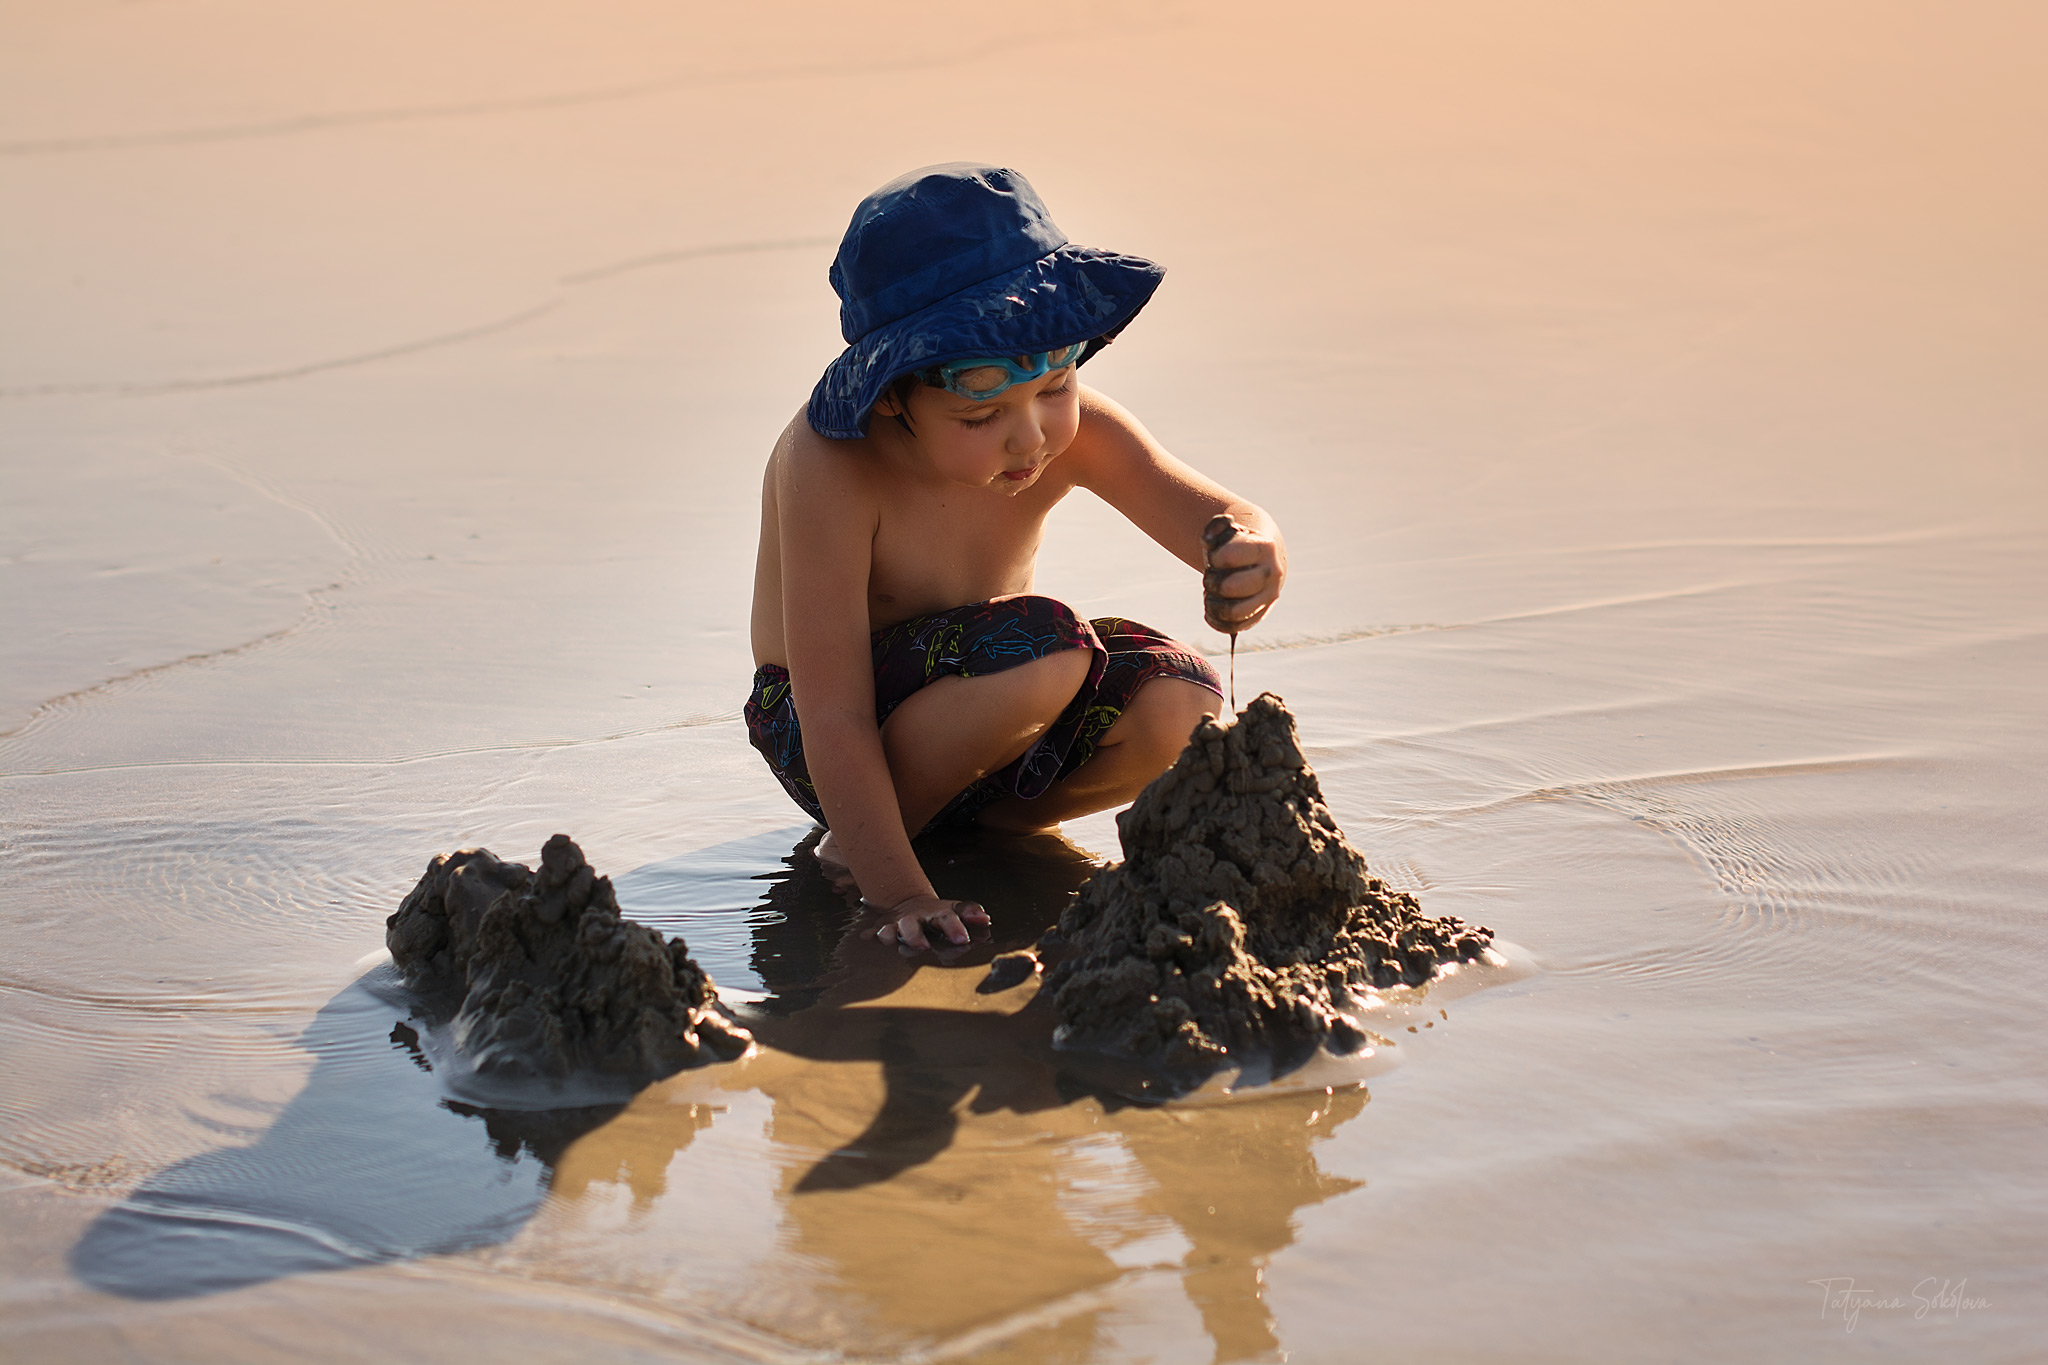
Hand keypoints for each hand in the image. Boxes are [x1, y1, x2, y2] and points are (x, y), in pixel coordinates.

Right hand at [867, 893, 989, 950]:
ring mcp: (899, 924)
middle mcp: (916, 918)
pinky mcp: (884, 929)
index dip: (954, 928)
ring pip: (891, 928)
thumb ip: (971, 912)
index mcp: (937, 914)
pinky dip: (871, 934)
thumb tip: (985, 918)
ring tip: (887, 938)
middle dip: (915, 936)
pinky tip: (866, 937)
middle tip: (922, 947)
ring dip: (889, 934)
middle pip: (913, 926)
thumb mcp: (956, 910)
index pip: (947, 919)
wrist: (911, 904)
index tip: (962, 939)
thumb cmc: (939, 915)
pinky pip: (876, 932)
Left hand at [1202, 515, 1283, 633]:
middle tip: (1209, 577)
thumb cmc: (1237, 543)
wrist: (1261, 557)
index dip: (1214, 558)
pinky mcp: (1262, 613)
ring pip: (1235, 613)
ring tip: (1209, 595)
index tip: (1214, 557)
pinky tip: (1210, 611)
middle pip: (1231, 587)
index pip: (1230, 556)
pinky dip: (1217, 622)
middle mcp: (1271, 573)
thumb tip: (1207, 540)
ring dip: (1213, 605)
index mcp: (1263, 547)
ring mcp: (1269, 596)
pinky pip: (1236, 627)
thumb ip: (1214, 527)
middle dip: (1211, 582)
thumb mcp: (1227, 530)